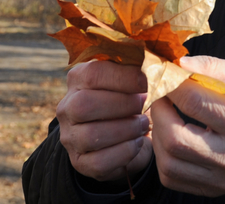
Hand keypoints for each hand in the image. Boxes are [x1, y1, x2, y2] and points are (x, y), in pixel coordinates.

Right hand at [56, 61, 152, 181]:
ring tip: (144, 124)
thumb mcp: (131, 80)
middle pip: (85, 105)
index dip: (124, 77)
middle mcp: (67, 107)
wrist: (124, 134)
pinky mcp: (80, 162)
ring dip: (127, 129)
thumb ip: (138, 69)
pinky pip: (100, 161)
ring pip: (92, 135)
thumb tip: (157, 62)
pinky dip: (125, 151)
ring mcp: (70, 137)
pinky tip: (137, 142)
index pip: (94, 73)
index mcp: (78, 79)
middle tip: (145, 104)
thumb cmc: (131, 98)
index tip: (148, 81)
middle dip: (123, 104)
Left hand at [150, 56, 224, 196]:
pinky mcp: (214, 188)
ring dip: (158, 135)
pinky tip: (172, 137)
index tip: (168, 76)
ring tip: (167, 116)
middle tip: (162, 97)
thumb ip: (213, 67)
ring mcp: (224, 178)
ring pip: (168, 163)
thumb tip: (180, 64)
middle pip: (175, 140)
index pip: (194, 103)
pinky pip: (171, 177)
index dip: (173, 86)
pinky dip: (163, 155)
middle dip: (159, 113)